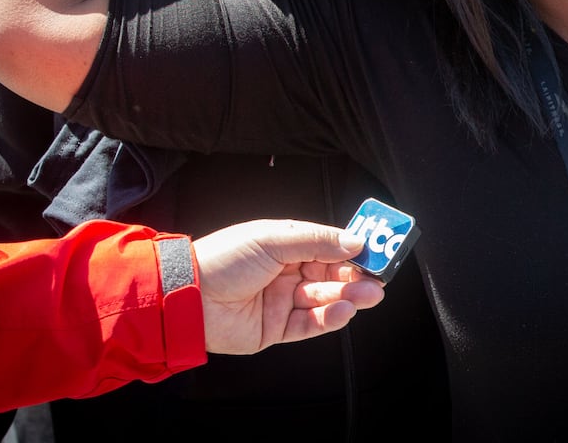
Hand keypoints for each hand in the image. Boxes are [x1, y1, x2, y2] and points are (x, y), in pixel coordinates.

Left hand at [194, 220, 385, 353]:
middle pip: (331, 276)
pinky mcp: (277, 329)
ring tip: (369, 295)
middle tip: (380, 278)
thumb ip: (317, 241)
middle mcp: (287, 273)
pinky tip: (344, 309)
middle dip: (356, 276)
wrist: (188, 297)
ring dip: (349, 297)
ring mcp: (283, 302)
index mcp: (286, 246)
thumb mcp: (273, 239)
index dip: (352, 250)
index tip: (376, 251)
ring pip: (325, 300)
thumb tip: (355, 241)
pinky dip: (330, 318)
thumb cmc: (224, 258)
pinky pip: (310, 324)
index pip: (328, 247)